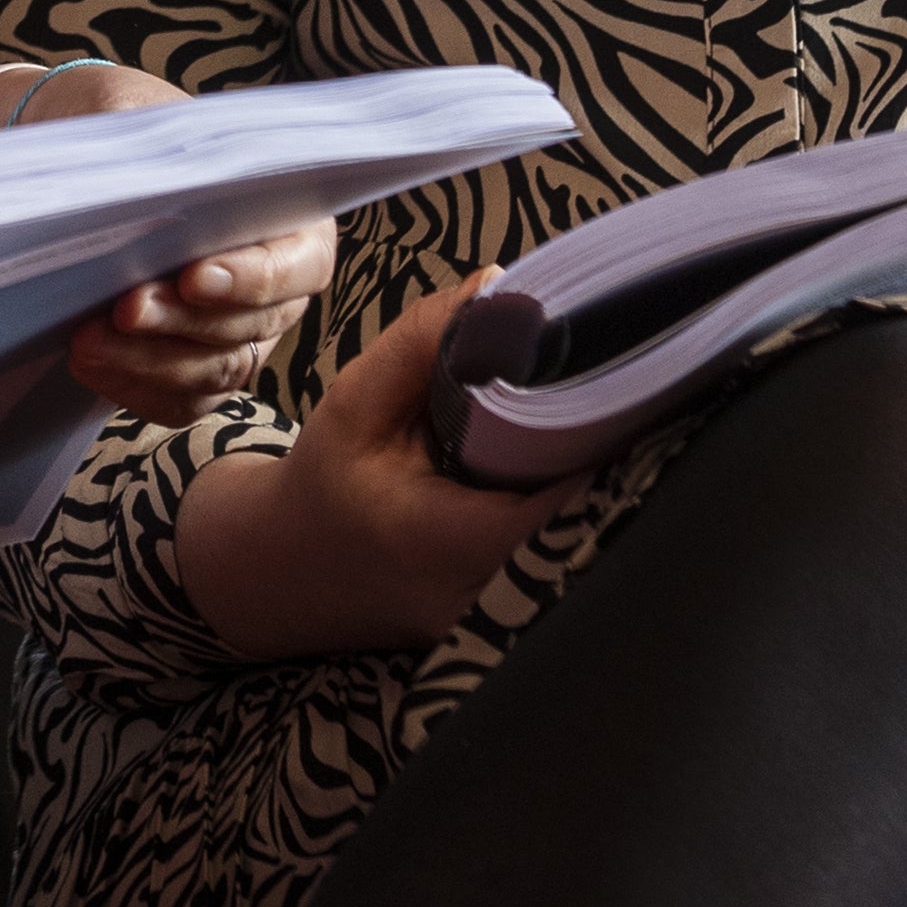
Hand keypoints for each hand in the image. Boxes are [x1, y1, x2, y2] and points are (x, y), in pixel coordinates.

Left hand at [12, 64, 339, 421]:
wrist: (99, 168)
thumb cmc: (134, 131)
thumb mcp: (140, 116)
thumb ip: (148, 144)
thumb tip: (130, 186)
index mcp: (294, 218)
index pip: (296, 263)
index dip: (252, 278)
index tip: (194, 277)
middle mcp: (280, 289)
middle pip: (250, 326)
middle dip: (182, 322)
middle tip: (124, 309)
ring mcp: (244, 337)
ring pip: (214, 372)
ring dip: (149, 362)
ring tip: (87, 341)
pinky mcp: (199, 374)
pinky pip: (179, 401)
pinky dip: (132, 388)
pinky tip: (88, 363)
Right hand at [172, 272, 582, 659]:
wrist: (290, 571)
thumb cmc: (322, 484)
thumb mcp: (353, 401)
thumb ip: (421, 342)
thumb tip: (500, 285)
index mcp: (439, 543)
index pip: (561, 500)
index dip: (600, 441)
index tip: (613, 384)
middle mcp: (480, 598)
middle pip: (586, 525)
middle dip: (607, 456)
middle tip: (616, 391)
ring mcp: (499, 621)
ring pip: (583, 548)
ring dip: (595, 484)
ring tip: (601, 422)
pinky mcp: (510, 620)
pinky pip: (563, 559)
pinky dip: (571, 511)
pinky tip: (570, 465)